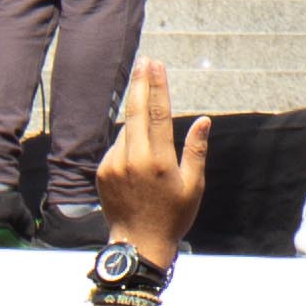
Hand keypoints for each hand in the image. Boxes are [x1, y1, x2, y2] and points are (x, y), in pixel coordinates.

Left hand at [96, 59, 210, 260]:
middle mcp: (133, 159)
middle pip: (136, 111)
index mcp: (158, 161)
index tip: (157, 65)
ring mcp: (114, 165)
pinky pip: (118, 146)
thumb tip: (203, 120)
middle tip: (144, 61)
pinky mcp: (103, 171)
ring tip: (150, 135)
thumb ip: (196, 150)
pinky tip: (139, 157)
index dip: (158, 86)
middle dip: (140, 83)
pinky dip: (129, 142)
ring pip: (127, 130)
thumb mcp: (194, 186)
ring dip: (137, 119)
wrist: (138, 244)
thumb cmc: (173, 216)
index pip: (158, 114)